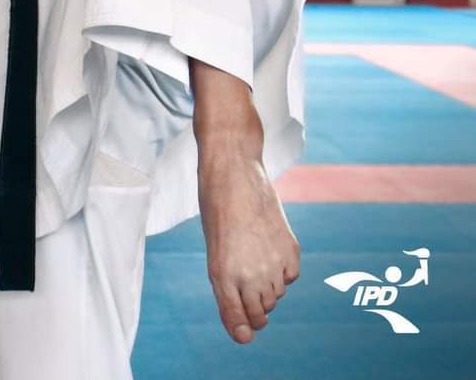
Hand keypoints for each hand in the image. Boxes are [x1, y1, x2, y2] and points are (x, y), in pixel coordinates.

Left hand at [197, 145, 300, 343]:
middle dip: (254, 309)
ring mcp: (273, 265)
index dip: (240, 328)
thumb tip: (245, 327)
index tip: (242, 332)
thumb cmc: (216, 208)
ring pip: (276, 296)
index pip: (238, 320)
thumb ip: (227, 286)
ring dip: (267, 287)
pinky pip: (290, 276)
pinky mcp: (291, 251)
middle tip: (246, 288)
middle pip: (260, 314)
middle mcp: (250, 276)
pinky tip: (269, 248)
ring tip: (253, 258)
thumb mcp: (213, 248)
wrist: (233, 172)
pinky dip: (282, 270)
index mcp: (223, 275)